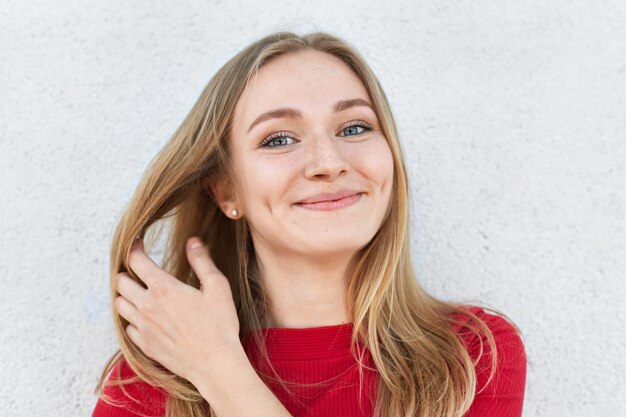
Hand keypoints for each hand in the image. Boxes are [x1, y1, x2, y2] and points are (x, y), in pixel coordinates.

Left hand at [115, 236, 242, 386]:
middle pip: (120, 282)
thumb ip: (202, 261)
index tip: (138, 244)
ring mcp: (143, 328)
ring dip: (127, 295)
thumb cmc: (219, 325)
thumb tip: (192, 242)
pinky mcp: (144, 345)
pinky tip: (147, 317)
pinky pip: (127, 327)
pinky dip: (132, 319)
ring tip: (141, 292)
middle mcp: (147, 306)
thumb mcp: (217, 286)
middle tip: (140, 271)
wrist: (215, 364)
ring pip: (119, 304)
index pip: (136, 261)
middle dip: (128, 272)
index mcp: (163, 288)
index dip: (135, 248)